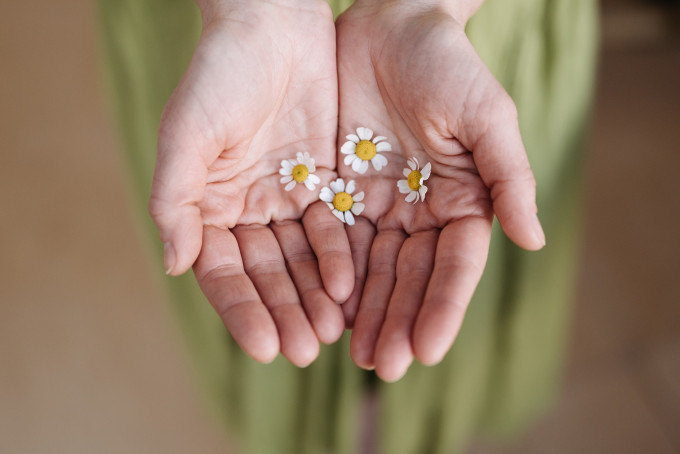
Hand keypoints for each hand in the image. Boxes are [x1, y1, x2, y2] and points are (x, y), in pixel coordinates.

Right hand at [149, 0, 351, 366]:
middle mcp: (247, 207)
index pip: (223, 272)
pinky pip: (333, 227)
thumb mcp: (187, 134)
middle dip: (285, 312)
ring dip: (315, 296)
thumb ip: (175, 201)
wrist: (273, 22)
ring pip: (302, 259)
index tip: (265, 347)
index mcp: (207, 204)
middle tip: (307, 352)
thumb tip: (176, 266)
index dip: (243, 310)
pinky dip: (339, 256)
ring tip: (331, 333)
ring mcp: (286, 196)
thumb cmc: (220, 72)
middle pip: (267, 273)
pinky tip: (350, 287)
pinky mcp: (324, 180)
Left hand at [335, 0, 545, 380]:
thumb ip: (510, 177)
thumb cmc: (447, 63)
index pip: (455, 265)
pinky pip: (333, 241)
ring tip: (354, 354)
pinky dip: (330, 276)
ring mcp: (380, 206)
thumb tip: (534, 240)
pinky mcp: (340, 193)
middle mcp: (422, 212)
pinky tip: (322, 308)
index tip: (427, 349)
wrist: (389, 24)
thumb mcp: (487, 114)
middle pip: (410, 277)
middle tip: (384, 367)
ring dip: (364, 313)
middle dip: (399, 322)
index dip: (442, 307)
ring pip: (372, 270)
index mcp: (463, 200)